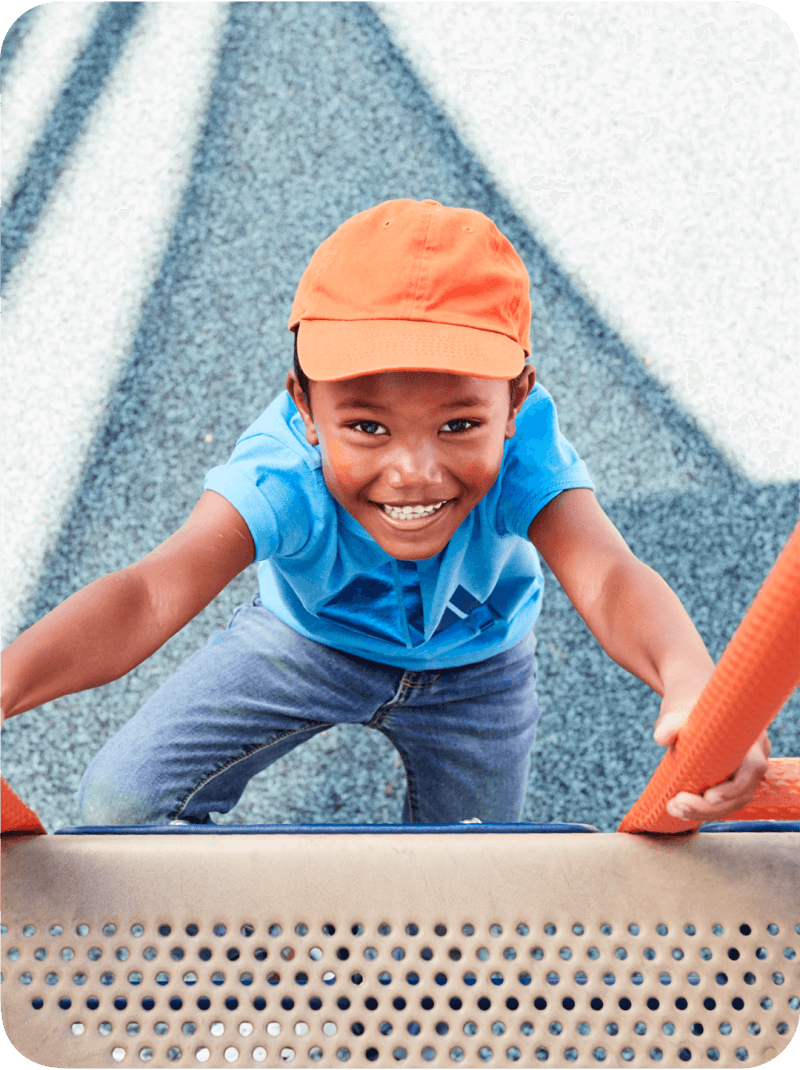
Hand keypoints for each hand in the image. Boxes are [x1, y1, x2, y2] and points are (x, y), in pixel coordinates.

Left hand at [653, 702, 770, 822]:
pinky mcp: (734, 783)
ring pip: (733, 802)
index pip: (753, 767)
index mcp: (750, 737)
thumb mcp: (677, 715)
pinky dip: (703, 810)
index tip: (709, 797)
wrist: (692, 716)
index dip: (735, 787)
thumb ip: (670, 725)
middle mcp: (755, 757)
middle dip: (709, 806)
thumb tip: (661, 737)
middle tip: (677, 805)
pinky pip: (725, 802)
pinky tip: (680, 809)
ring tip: (674, 809)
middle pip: (742, 793)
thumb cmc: (688, 714)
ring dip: (703, 812)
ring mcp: (746, 773)